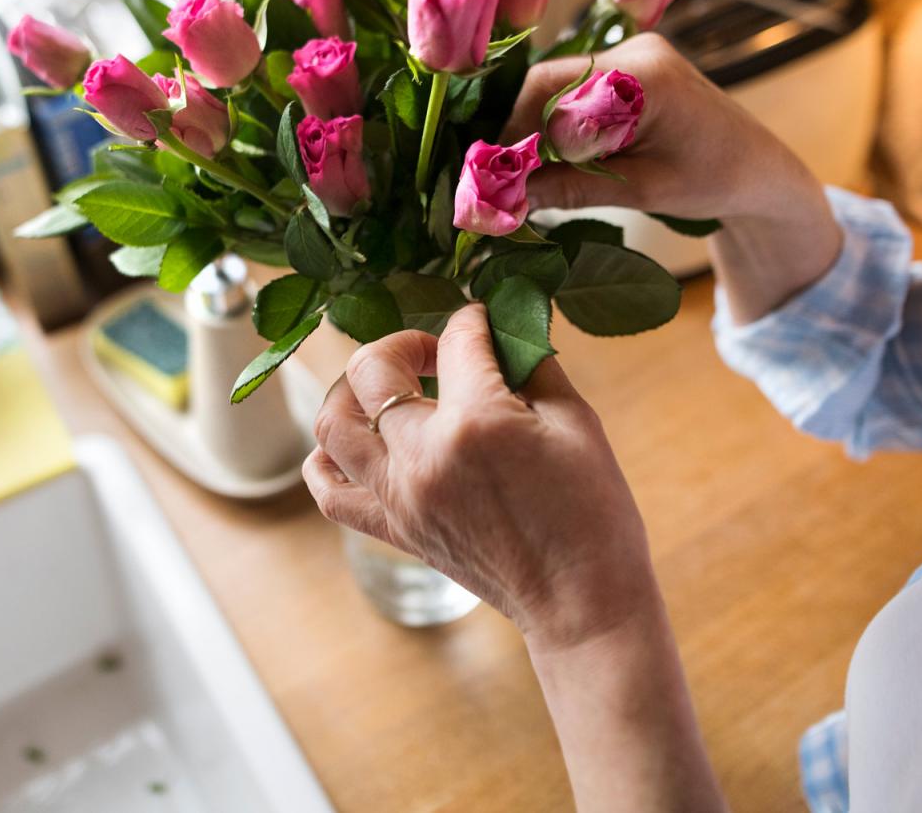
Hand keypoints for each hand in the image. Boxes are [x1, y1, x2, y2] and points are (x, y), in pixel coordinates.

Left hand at [304, 305, 724, 810]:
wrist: (580, 602)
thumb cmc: (592, 512)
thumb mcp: (577, 421)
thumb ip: (533, 362)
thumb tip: (505, 323)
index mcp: (476, 423)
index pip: (455, 341)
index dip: (473, 319)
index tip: (485, 322)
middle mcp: (422, 457)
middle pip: (372, 371)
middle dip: (403, 343)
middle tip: (436, 354)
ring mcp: (400, 497)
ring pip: (332, 425)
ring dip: (353, 392)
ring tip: (388, 390)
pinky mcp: (394, 529)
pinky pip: (331, 490)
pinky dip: (328, 459)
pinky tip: (359, 443)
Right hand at [503, 33, 842, 322]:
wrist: (760, 170)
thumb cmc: (714, 182)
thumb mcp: (640, 190)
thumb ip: (571, 188)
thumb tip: (505, 200)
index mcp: (645, 76)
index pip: (552, 88)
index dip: (515, 129)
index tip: (495, 173)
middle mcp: (637, 52)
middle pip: (549, 80)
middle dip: (521, 128)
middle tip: (503, 176)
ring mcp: (634, 54)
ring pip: (559, 85)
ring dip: (539, 127)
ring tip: (527, 172)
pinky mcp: (632, 68)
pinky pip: (578, 89)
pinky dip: (560, 122)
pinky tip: (555, 156)